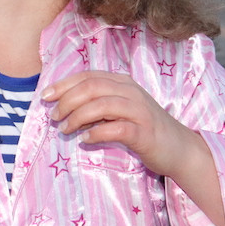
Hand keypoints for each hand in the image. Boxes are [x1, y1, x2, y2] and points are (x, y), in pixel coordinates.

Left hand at [42, 71, 202, 177]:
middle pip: (91, 87)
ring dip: (78, 117)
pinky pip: (116, 129)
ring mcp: (139, 111)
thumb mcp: (119, 111)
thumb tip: (64, 109)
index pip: (88, 76)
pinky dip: (97, 133)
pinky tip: (86, 141)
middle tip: (54, 117)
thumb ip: (96, 106)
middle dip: (67, 101)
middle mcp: (131, 92)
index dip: (63, 84)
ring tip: (65, 130)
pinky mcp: (145, 133)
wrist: (179, 149)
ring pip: (102, 105)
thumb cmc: (143, 129)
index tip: (45, 96)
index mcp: (122, 82)